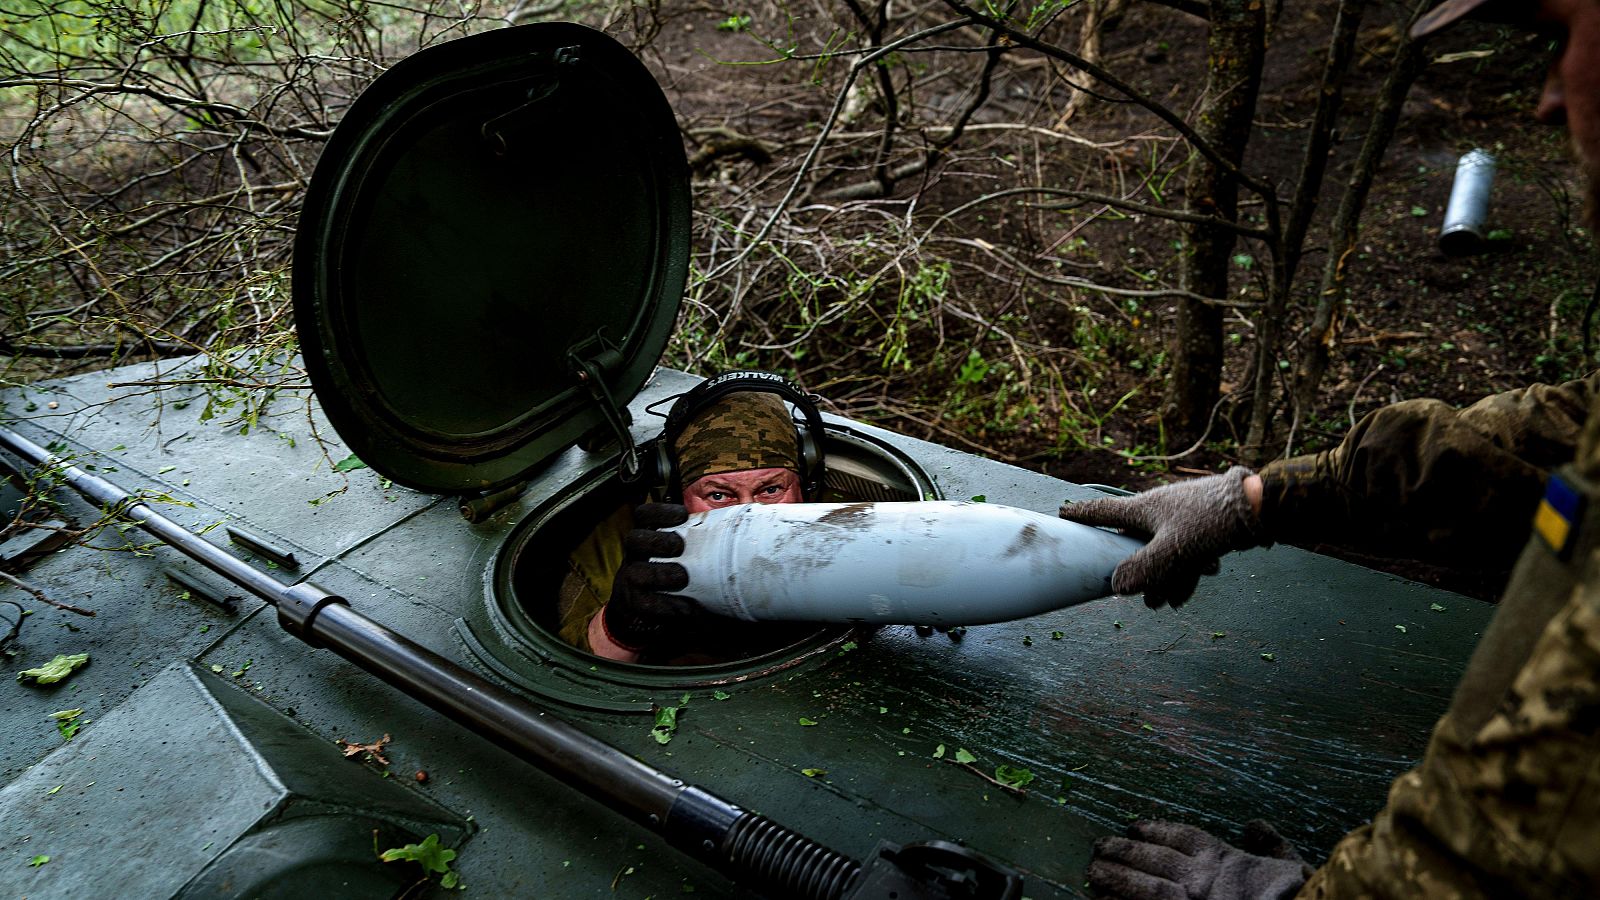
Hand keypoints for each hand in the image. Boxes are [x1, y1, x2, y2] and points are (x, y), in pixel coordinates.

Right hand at [599, 503, 696, 651]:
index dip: (660, 512)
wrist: (653, 608)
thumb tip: (739, 529)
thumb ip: (702, 541)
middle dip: (657, 541)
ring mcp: (631, 579)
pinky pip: (643, 604)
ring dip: (659, 574)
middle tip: (678, 547)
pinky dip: (665, 605)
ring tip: (681, 578)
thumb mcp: (688, 553)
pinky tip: (685, 607)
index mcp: (648, 536)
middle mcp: (636, 555)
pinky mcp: (635, 604)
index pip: (645, 515)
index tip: (682, 515)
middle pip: (635, 539)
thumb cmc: (679, 573)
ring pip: (635, 572)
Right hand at [1058, 467, 1266, 607]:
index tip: (1063, 513)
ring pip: (1162, 551)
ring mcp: (1182, 518)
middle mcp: (1159, 510)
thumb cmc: (1211, 522)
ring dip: (1163, 578)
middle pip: (1134, 541)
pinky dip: (1184, 572)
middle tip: (1129, 591)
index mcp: (1144, 508)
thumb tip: (1117, 587)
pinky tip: (1189, 591)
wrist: (1259, 507)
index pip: (1103, 512)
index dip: (1082, 516)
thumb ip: (1144, 571)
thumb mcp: (1174, 550)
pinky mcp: (1203, 526)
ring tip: (1166, 603)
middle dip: (1133, 569)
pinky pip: (1184, 552)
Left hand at [1087, 820, 1310, 899]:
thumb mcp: (1292, 864)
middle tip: (1099, 846)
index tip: (1134, 826)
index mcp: (1223, 860)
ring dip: (1114, 877)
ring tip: (1092, 871)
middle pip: (1152, 859)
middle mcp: (1199, 878)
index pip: (1180, 838)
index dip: (1155, 830)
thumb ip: (1272, 846)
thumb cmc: (1296, 895)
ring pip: (1140, 886)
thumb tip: (1256, 827)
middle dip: (1123, 852)